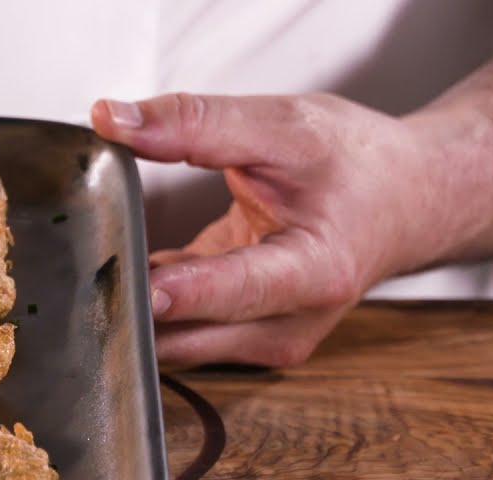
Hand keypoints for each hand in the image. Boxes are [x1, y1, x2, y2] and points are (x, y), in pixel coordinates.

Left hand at [92, 92, 437, 366]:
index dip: (183, 291)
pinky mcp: (243, 340)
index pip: (237, 290)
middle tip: (86, 264)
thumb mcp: (284, 127)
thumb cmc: (360, 165)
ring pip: (175, 345)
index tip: (141, 287)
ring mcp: (267, 341)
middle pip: (190, 335)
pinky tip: (129, 269)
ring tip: (101, 263)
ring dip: (135, 309)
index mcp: (315, 271)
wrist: (407, 201)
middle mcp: (291, 323)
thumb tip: (114, 122)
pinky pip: (177, 333)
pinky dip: (150, 305)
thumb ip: (196, 125)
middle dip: (134, 304)